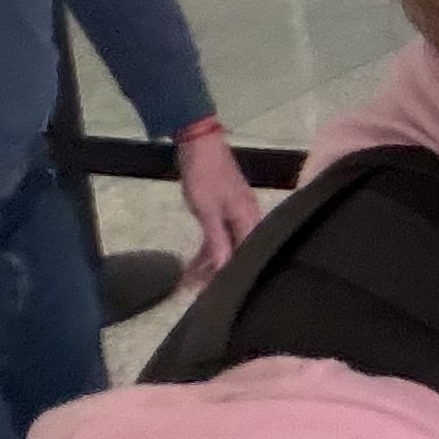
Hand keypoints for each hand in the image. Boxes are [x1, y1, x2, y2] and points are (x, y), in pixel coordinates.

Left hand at [176, 125, 268, 280]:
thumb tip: (225, 268)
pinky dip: (207, 250)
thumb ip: (217, 241)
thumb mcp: (208, 211)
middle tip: (196, 293)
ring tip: (189, 282)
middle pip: (237, 255)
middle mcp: (247, 219)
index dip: (229, 277)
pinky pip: (218, 237)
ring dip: (209, 264)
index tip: (213, 295)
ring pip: (226, 247)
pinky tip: (193, 263)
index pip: (245, 257)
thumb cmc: (205, 176)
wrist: (199, 143)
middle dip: (217, 275)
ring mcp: (236, 214)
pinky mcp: (224, 211)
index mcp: (249, 219)